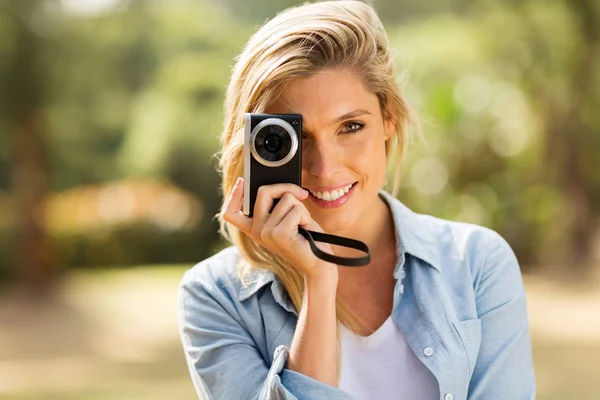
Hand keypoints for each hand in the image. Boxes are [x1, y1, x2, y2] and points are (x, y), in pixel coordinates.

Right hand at [222, 177, 337, 279]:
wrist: (318, 264)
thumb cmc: (306, 238)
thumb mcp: (287, 218)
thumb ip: (277, 204)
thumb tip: (279, 184)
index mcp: (254, 228)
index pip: (231, 213)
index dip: (233, 195)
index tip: (241, 182)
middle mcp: (256, 231)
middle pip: (263, 192)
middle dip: (285, 187)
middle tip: (301, 194)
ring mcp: (265, 233)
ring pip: (286, 198)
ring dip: (301, 208)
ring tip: (302, 224)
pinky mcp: (279, 234)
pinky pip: (296, 209)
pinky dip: (306, 216)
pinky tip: (305, 229)